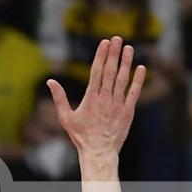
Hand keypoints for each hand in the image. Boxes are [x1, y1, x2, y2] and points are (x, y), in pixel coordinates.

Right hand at [48, 36, 145, 159]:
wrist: (99, 152)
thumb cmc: (81, 136)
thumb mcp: (66, 117)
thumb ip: (59, 98)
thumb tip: (50, 81)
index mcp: (90, 98)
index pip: (96, 71)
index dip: (101, 55)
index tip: (105, 42)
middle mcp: (105, 99)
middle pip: (110, 71)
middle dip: (114, 54)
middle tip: (117, 38)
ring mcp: (117, 105)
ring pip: (123, 79)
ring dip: (126, 63)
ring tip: (129, 48)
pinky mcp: (128, 112)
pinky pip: (134, 93)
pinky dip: (138, 80)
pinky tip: (142, 68)